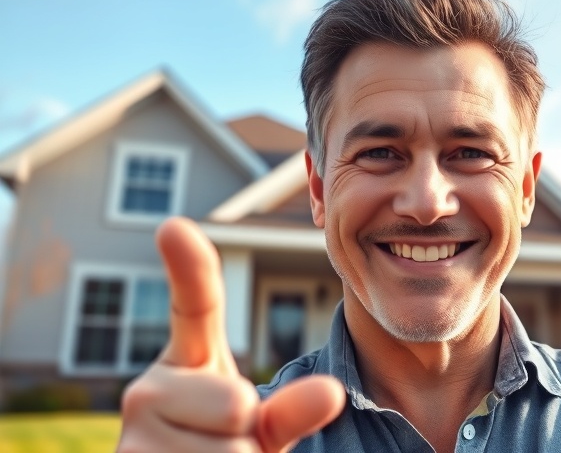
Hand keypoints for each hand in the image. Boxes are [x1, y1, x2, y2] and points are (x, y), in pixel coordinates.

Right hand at [117, 217, 344, 451]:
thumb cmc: (227, 451)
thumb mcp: (266, 427)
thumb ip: (293, 406)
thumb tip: (330, 393)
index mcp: (187, 362)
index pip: (194, 309)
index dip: (188, 267)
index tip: (174, 226)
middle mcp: (148, 390)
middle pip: (237, 406)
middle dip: (250, 439)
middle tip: (227, 449)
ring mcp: (133, 434)